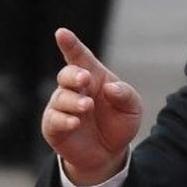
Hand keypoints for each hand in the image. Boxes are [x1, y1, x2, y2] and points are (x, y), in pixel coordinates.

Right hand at [42, 28, 142, 185]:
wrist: (109, 153)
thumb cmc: (119, 123)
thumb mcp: (132, 108)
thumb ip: (125, 95)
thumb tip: (111, 88)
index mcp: (94, 77)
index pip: (80, 57)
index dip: (70, 44)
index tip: (61, 33)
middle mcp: (75, 89)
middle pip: (67, 74)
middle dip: (74, 74)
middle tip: (85, 79)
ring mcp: (62, 107)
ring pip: (60, 97)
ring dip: (73, 101)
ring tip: (87, 107)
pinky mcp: (53, 126)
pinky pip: (54, 119)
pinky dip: (64, 119)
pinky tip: (75, 122)